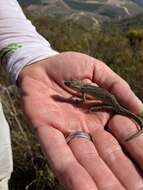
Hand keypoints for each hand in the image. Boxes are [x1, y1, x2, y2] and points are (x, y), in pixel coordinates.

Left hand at [18, 52, 142, 189]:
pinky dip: (69, 170)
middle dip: (121, 174)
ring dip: (97, 179)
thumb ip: (118, 87)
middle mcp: (87, 128)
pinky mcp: (45, 130)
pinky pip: (57, 152)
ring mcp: (66, 131)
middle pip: (107, 155)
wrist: (41, 65)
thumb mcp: (97, 70)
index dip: (137, 152)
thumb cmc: (69, 67)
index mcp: (102, 115)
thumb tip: (140, 110)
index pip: (124, 138)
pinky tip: (82, 189)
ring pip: (84, 160)